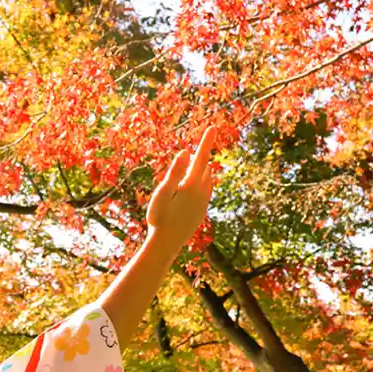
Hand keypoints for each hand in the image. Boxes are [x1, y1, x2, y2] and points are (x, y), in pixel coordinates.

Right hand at [146, 126, 215, 251]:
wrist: (167, 244)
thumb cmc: (159, 218)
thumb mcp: (162, 192)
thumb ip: (174, 172)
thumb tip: (185, 152)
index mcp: (191, 185)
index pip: (201, 158)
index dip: (206, 142)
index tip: (213, 127)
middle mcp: (201, 193)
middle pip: (204, 168)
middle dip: (200, 157)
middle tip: (198, 146)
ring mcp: (203, 203)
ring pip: (207, 179)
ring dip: (201, 170)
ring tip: (194, 163)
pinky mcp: (201, 212)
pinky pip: (205, 191)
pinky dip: (201, 182)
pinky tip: (194, 185)